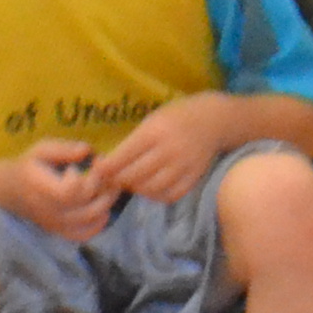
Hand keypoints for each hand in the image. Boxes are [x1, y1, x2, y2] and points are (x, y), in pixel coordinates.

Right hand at [4, 139, 113, 241]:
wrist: (9, 189)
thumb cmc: (29, 165)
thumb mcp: (42, 150)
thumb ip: (64, 149)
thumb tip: (87, 150)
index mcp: (42, 189)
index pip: (69, 193)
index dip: (81, 178)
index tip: (79, 166)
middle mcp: (48, 211)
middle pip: (85, 206)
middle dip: (102, 186)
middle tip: (103, 171)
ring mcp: (54, 223)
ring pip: (89, 219)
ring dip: (106, 201)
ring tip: (109, 185)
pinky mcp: (59, 230)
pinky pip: (82, 235)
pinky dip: (98, 225)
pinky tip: (104, 210)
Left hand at [94, 98, 228, 205]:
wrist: (215, 119)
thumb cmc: (176, 117)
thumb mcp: (152, 120)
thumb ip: (132, 143)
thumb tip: (106, 165)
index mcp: (155, 132)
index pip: (122, 157)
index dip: (105, 167)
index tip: (98, 168)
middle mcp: (169, 150)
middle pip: (133, 176)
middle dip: (117, 179)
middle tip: (113, 177)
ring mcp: (184, 165)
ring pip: (150, 189)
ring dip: (136, 188)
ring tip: (133, 181)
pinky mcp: (194, 177)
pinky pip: (170, 195)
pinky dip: (156, 195)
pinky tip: (152, 187)